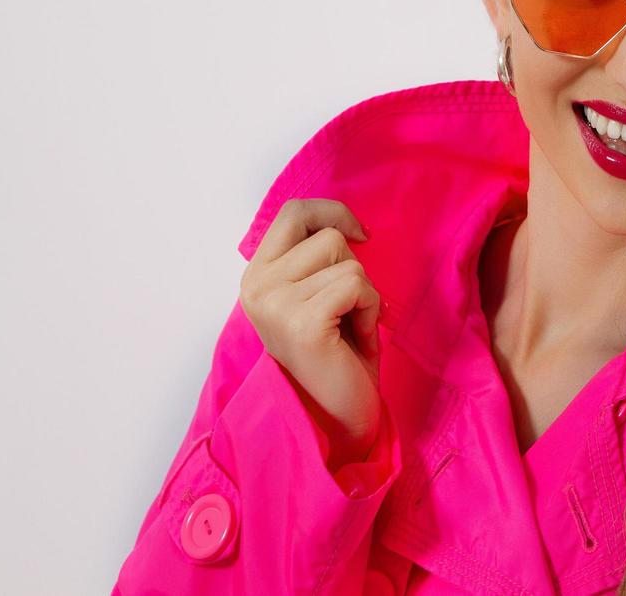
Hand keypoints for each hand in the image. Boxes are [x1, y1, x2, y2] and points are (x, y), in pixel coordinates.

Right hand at [239, 198, 382, 469]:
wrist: (338, 414)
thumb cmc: (335, 352)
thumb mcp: (316, 292)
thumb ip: (315, 257)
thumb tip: (344, 222)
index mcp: (256, 275)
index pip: (293, 212)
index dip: (332, 213)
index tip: (359, 236)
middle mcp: (257, 287)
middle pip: (327, 234)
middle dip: (352, 266)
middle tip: (346, 308)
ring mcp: (275, 304)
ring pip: (347, 262)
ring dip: (364, 294)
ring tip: (349, 327)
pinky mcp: (302, 323)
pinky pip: (356, 285)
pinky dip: (369, 310)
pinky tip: (356, 338)